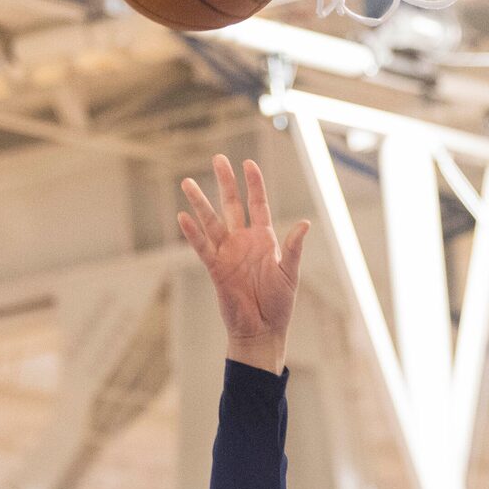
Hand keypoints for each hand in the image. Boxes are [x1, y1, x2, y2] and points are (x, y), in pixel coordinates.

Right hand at [178, 155, 308, 369]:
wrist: (262, 330)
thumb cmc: (279, 304)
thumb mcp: (290, 274)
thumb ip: (294, 248)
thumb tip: (305, 223)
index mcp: (265, 239)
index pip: (258, 204)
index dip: (254, 184)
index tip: (248, 162)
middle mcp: (244, 242)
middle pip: (232, 205)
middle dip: (226, 182)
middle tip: (217, 159)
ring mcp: (228, 253)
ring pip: (212, 222)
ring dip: (200, 203)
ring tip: (187, 182)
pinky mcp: (215, 269)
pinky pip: (202, 248)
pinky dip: (193, 233)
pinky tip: (183, 217)